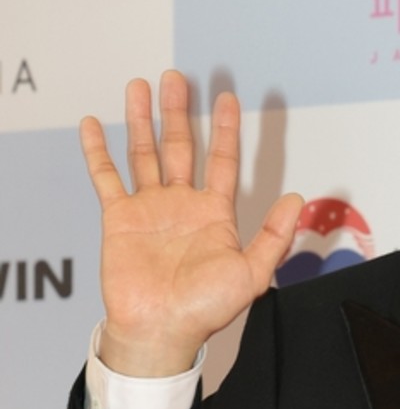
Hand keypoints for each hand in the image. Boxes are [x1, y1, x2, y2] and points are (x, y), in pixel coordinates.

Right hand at [79, 70, 302, 376]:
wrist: (162, 330)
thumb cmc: (206, 309)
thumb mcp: (254, 272)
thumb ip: (275, 235)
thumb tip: (297, 197)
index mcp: (215, 212)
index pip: (221, 159)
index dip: (225, 128)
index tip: (227, 97)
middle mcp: (182, 203)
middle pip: (181, 145)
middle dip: (179, 111)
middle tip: (176, 77)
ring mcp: (150, 208)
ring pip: (145, 152)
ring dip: (141, 120)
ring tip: (140, 85)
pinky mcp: (119, 218)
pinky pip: (106, 178)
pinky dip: (97, 151)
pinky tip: (93, 124)